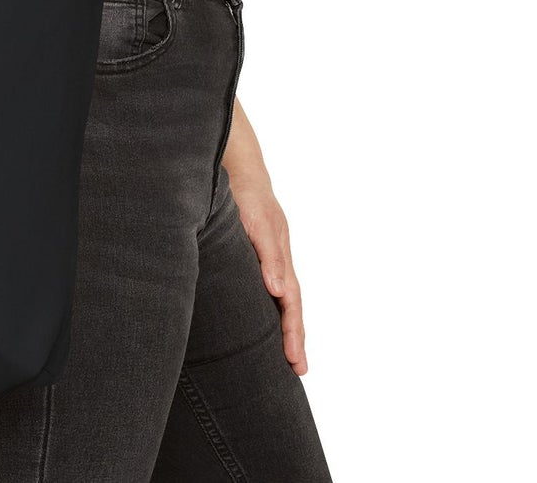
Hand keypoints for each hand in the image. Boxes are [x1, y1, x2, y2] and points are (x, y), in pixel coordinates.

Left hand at [231, 177, 308, 374]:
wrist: (237, 166)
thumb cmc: (245, 194)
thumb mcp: (256, 222)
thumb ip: (268, 255)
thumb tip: (278, 291)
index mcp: (280, 254)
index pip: (291, 300)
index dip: (293, 331)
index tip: (295, 360)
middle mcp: (278, 256)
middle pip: (290, 302)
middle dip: (294, 335)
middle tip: (299, 369)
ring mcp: (270, 252)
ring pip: (282, 294)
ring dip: (286, 323)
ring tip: (288, 353)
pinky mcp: (257, 248)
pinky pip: (270, 282)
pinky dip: (273, 303)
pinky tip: (266, 314)